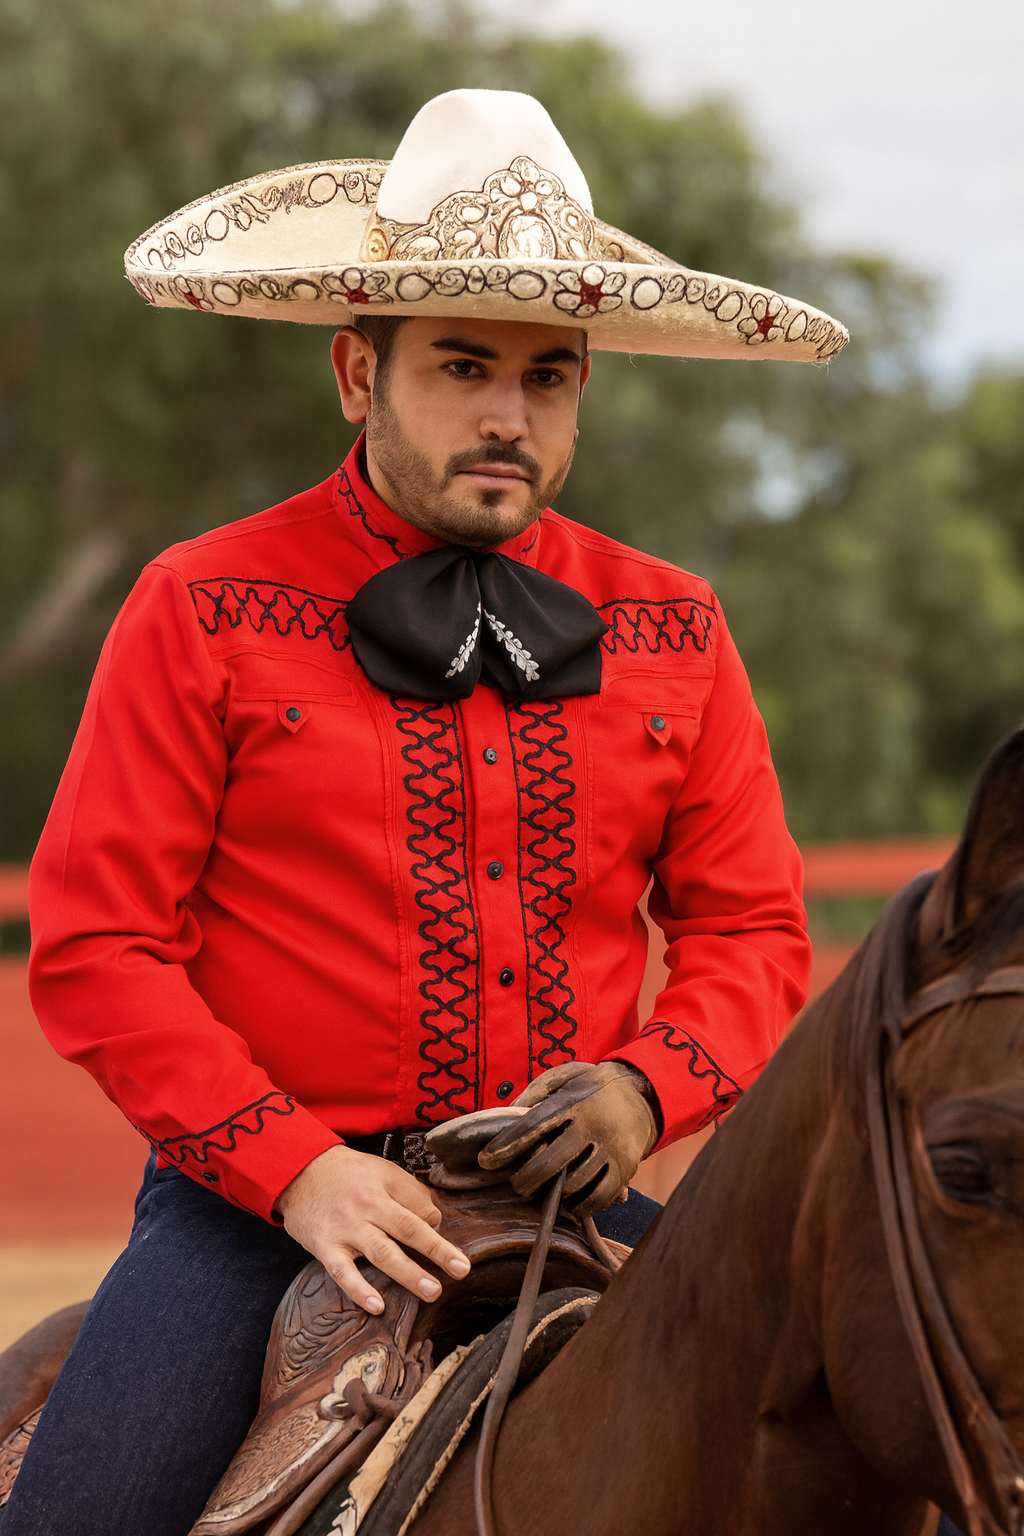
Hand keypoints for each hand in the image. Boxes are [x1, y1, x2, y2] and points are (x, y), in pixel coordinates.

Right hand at [276, 1145, 469, 1314]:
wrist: (299, 1170)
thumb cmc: (348, 1174)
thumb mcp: (381, 1171)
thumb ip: (409, 1193)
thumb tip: (434, 1221)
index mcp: (384, 1189)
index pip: (418, 1209)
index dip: (437, 1227)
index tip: (453, 1250)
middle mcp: (367, 1208)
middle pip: (406, 1229)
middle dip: (436, 1250)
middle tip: (461, 1270)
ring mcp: (346, 1229)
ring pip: (381, 1252)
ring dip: (408, 1273)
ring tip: (432, 1291)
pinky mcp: (325, 1247)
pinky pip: (343, 1272)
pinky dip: (359, 1290)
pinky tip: (377, 1306)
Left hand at [477, 1061, 658, 1216]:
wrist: (645, 1093)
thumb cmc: (594, 1087)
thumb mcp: (567, 1075)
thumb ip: (538, 1090)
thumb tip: (509, 1112)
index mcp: (574, 1101)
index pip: (533, 1126)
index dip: (506, 1146)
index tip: (485, 1160)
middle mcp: (593, 1126)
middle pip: (550, 1163)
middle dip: (524, 1179)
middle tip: (516, 1184)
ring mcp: (611, 1149)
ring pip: (573, 1184)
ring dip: (552, 1193)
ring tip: (543, 1190)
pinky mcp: (626, 1169)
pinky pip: (598, 1197)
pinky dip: (580, 1205)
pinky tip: (570, 1201)